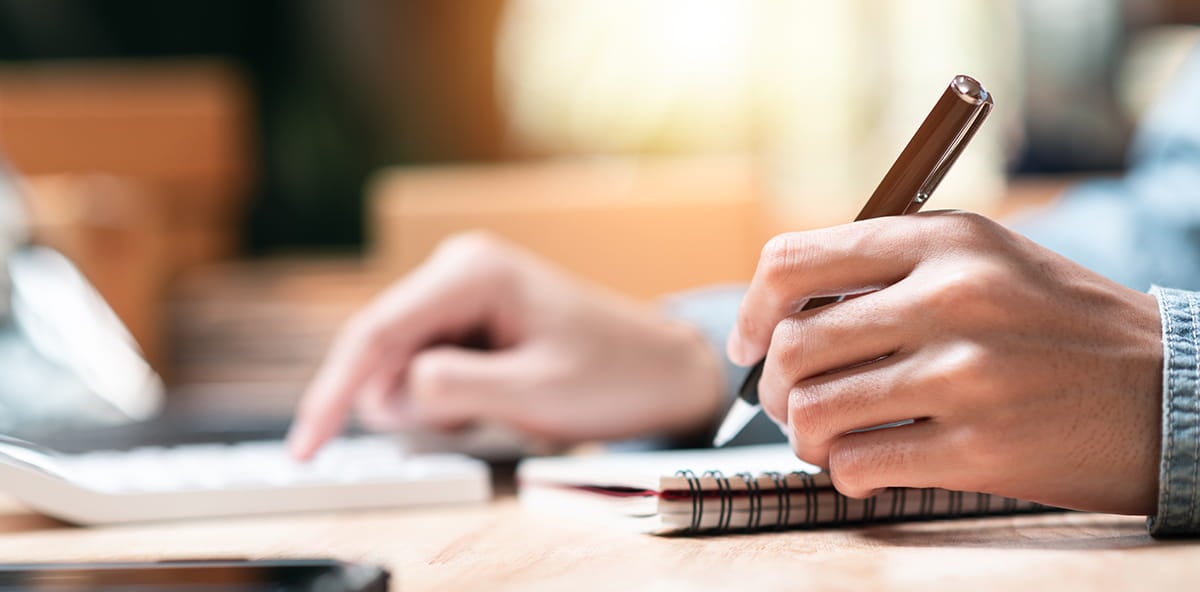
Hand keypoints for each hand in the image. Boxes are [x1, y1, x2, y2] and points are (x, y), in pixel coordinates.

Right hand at [288, 232, 724, 458]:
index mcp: (470, 272)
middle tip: (482, 415)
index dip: (331, 394)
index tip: (305, 450)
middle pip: (381, 352)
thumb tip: (391, 391)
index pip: (374, 334)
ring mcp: (460, 290)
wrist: (661, 371)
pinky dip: (448, 398)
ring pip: (399, 366)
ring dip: (435, 404)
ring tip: (502, 401)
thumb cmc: (611, 377)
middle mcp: (456, 268)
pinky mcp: (466, 316)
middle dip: (412, 402)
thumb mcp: (533, 392)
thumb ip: (453, 390)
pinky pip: (425, 367)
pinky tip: (498, 395)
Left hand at [728, 211, 1162, 514]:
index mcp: (943, 241)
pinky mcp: (979, 448)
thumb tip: (781, 311)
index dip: (750, 308)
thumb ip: (889, 272)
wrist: (1170, 394)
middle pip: (791, 344)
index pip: (794, 262)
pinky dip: (845, 472)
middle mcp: (950, 298)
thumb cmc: (1058, 327)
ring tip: (827, 438)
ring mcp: (965, 375)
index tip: (747, 342)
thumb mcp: (984, 262)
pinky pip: (856, 464)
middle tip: (787, 403)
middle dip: (772, 385)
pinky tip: (868, 465)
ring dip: (804, 435)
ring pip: (813, 412)